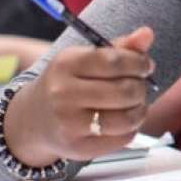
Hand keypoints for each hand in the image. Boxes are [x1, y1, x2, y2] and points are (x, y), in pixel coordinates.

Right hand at [3, 27, 156, 163]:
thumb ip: (119, 48)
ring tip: (135, 104)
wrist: (34, 119)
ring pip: (127, 118)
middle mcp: (64, 93)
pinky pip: (123, 138)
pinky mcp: (79, 147)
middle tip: (139, 87)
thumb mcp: (84, 60)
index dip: (139, 63)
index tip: (146, 66)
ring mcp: (69, 123)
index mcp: (66, 64)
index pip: (115, 61)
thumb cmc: (67, 84)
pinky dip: (131, 128)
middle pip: (125, 90)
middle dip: (141, 87)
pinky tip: (124, 121)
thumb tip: (147, 33)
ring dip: (140, 110)